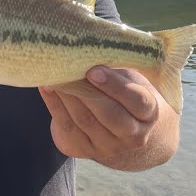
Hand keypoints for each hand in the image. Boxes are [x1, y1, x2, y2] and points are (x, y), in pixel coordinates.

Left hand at [39, 66, 164, 161]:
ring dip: (68, 96)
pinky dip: (54, 105)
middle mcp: (132, 135)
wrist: (122, 131)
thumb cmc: (125, 94)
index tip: (95, 70)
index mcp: (149, 114)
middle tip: (70, 70)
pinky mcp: (84, 150)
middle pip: (109, 114)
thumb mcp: (131, 81)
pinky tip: (47, 87)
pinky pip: (67, 127)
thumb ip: (120, 68)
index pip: (137, 101)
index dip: (115, 86)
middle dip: (87, 92)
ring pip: (85, 120)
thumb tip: (95, 45)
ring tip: (55, 75)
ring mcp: (108, 147)